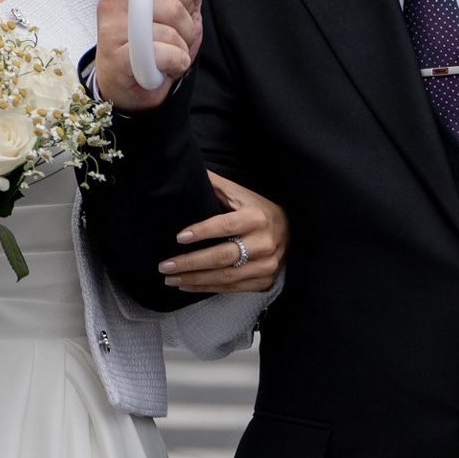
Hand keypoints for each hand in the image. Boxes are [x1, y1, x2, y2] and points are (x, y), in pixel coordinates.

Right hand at [94, 0, 206, 109]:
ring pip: (169, 33)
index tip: (181, 12)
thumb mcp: (175, 13)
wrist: (123, 84)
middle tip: (178, 39)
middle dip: (186, 27)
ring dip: (180, 49)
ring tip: (169, 55)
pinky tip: (168, 67)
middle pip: (173, 6)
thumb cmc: (150, 44)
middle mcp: (114, 1)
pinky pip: (160, 54)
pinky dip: (174, 62)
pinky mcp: (117, 58)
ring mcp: (112, 30)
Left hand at [159, 172, 287, 298]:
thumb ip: (216, 185)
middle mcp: (264, 242)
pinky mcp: (265, 281)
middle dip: (190, 262)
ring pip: (225, 277)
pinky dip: (207, 288)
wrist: (293, 233)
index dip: (202, 232)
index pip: (226, 225)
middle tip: (165, 265)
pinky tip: (186, 285)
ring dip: (194, 279)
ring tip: (170, 278)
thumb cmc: (259, 210)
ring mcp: (266, 265)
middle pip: (222, 256)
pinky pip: (232, 289)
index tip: (178, 237)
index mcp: (257, 217)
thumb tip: (187, 168)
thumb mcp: (241, 194)